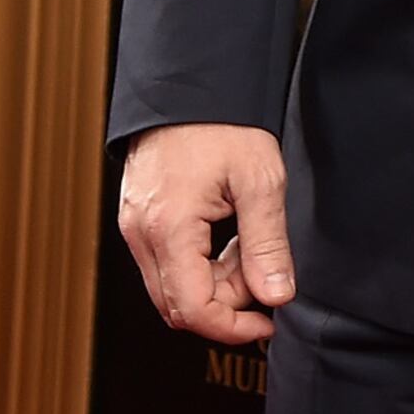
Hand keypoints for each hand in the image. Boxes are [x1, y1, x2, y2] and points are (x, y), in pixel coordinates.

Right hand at [117, 123, 297, 342]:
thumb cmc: (223, 124)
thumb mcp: (260, 181)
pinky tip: (230, 239)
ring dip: (214, 284)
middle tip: (266, 280)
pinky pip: (167, 262)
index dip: (232, 327)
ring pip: (171, 286)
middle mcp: (141, 235)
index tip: (267, 322)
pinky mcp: (139, 219)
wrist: (190, 86)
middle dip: (226, 305)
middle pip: (177, 304)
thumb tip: (277, 294)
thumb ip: (267, 244)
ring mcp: (135, 227)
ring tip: (252, 249)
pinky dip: (200, 264)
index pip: (192, 309)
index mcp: (169, 229)